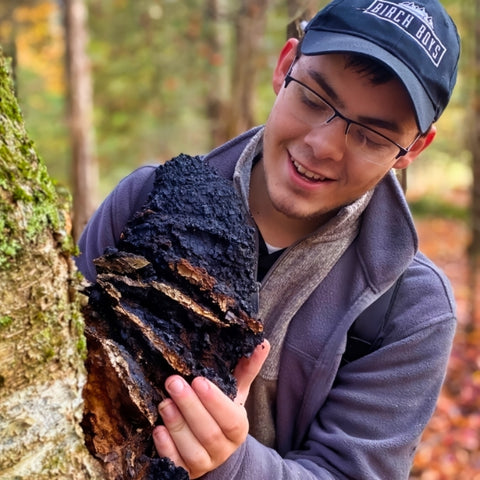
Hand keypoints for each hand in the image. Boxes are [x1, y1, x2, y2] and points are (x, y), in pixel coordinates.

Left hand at [152, 340, 269, 478]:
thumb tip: (261, 342)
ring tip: (164, 402)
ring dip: (176, 425)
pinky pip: (175, 465)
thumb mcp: (235, 391)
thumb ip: (247, 368)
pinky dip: (166, 448)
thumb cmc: (223, 412)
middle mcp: (223, 449)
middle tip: (173, 382)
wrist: (214, 450)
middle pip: (208, 432)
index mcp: (238, 428)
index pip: (230, 417)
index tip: (198, 379)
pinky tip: (157, 429)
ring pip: (191, 449)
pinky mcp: (184, 472)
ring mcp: (204, 463)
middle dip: (190, 406)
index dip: (214, 401)